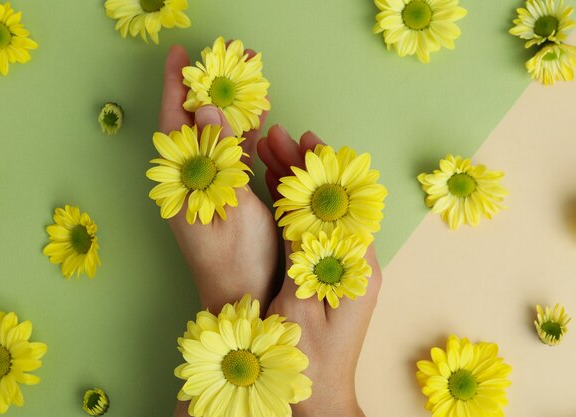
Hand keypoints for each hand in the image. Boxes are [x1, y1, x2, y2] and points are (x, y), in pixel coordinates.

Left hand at [158, 45, 278, 416]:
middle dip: (214, 89)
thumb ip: (219, 155)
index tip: (180, 54)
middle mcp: (191, 182)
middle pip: (198, 125)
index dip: (177, 87)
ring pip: (219, 138)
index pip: (174, 123)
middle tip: (234, 58)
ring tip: (252, 79)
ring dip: (234, 109)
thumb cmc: (236, 259)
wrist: (244, 300)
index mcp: (181, 183)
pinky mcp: (229, 197)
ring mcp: (210, 189)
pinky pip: (234, 157)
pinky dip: (245, 135)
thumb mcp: (230, 204)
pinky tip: (259, 118)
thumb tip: (203, 110)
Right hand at [259, 127, 381, 416]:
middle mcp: (356, 260)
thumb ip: (306, 255)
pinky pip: (311, 230)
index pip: (339, 201)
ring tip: (271, 150)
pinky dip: (292, 206)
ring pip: (319, 211)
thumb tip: (304, 205)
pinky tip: (276, 186)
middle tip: (277, 136)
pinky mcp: (328, 273)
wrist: (317, 395)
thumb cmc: (308, 359)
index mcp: (356, 265)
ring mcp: (342, 266)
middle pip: (329, 200)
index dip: (319, 169)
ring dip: (295, 182)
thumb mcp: (303, 304)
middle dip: (303, 167)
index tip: (303, 139)